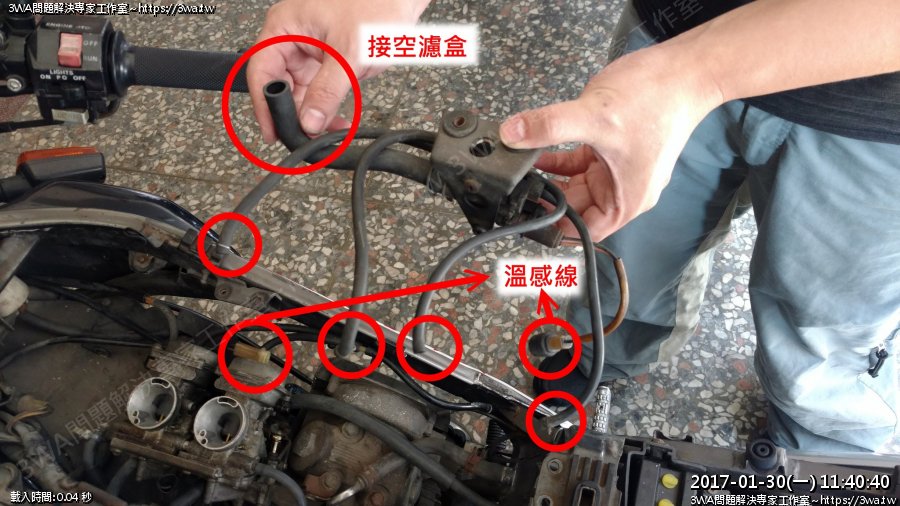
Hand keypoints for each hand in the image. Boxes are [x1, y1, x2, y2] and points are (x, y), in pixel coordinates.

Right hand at [248, 0, 429, 141]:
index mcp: (285, 26)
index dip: (265, 106)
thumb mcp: (348, 54)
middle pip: (280, 86)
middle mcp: (293, 38)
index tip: (273, 131)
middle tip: (306, 135)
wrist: (403, 0)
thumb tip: (309, 121)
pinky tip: (337, 120)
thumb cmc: (376, 6)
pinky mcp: (328, 61)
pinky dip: (327, 107)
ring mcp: (310, 50)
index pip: (262, 72)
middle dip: (295, 114)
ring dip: (313, 114)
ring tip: (328, 130)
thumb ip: (327, 92)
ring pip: (301, 92)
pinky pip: (319, 90)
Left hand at [500, 46, 724, 240]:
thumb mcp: (595, 118)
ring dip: (546, 178)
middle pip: (573, 209)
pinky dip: (554, 159)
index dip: (551, 229)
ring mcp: (613, 170)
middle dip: (544, 200)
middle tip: (512, 189)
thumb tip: (511, 134)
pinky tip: (533, 151)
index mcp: (625, 201)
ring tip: (518, 169)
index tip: (522, 217)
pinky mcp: (607, 148)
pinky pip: (574, 164)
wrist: (684, 70)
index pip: (581, 231)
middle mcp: (619, 191)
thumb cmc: (657, 102)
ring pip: (571, 185)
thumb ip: (549, 127)